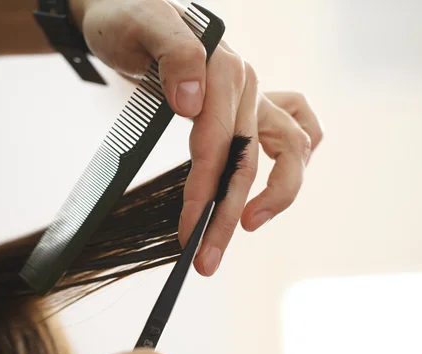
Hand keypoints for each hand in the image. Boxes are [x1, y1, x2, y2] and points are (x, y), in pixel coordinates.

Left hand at [70, 0, 322, 275]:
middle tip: (207, 260)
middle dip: (228, 213)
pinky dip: (290, 166)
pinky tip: (268, 193)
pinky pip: (295, 133)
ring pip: (289, 151)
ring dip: (274, 199)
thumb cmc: (127, 20)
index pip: (219, 141)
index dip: (205, 189)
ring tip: (246, 230)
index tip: (188, 231)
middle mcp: (248, 83)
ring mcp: (255, 95)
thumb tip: (194, 101)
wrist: (128, 13)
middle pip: (250, 159)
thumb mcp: (139, 27)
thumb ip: (172, 53)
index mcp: (224, 66)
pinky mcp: (252, 106)